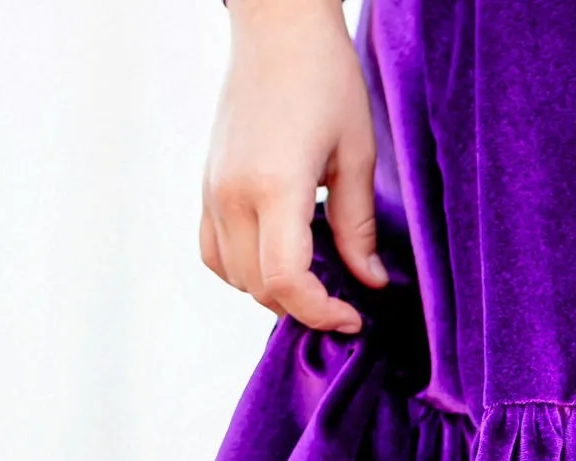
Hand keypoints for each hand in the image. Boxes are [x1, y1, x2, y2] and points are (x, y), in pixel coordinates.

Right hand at [201, 0, 386, 334]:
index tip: (352, 316)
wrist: (278, 28)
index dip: (320, 313)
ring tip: (314, 280)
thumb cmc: (325, 78)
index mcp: (274, 186)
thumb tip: (369, 283)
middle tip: (343, 300)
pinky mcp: (206, 184)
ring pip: (235, 277)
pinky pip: (215, 251)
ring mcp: (213, 189)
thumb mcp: (356, 154)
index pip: (286, 280)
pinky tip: (280, 258)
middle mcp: (233, 193)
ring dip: (274, 291)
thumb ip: (358, 227)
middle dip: (303, 307)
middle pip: (260, 287)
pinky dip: (245, 270)